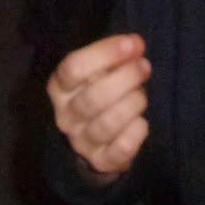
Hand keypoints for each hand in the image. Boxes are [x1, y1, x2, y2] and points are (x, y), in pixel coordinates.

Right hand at [48, 33, 152, 181]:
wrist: (95, 140)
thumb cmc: (99, 93)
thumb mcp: (100, 71)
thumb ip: (116, 56)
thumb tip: (136, 44)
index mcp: (59, 87)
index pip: (74, 68)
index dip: (105, 53)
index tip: (133, 44)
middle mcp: (65, 115)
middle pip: (93, 97)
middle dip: (125, 78)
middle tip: (145, 67)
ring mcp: (81, 141)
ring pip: (106, 124)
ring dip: (131, 105)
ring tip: (142, 96)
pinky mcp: (100, 161)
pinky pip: (119, 150)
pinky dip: (134, 135)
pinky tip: (142, 123)